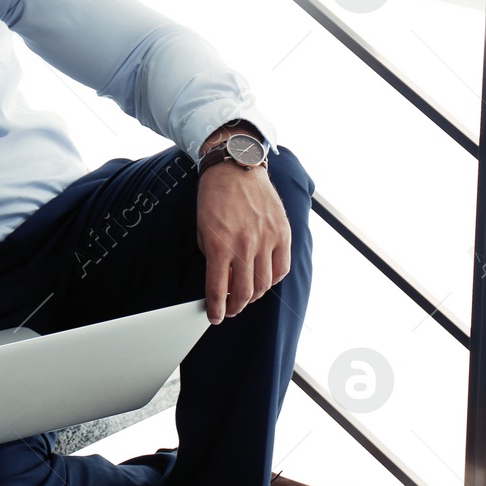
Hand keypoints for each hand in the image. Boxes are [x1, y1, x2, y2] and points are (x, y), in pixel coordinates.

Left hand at [196, 163, 289, 323]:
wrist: (236, 168)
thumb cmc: (214, 198)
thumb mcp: (202, 229)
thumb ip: (213, 256)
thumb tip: (220, 281)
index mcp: (220, 245)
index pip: (218, 290)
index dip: (216, 309)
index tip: (215, 317)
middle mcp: (245, 245)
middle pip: (244, 292)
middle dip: (235, 307)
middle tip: (230, 309)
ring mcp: (267, 240)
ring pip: (265, 284)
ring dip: (254, 296)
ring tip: (245, 296)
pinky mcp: (282, 234)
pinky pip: (281, 268)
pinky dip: (272, 279)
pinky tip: (263, 280)